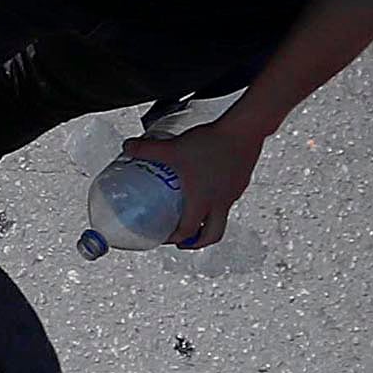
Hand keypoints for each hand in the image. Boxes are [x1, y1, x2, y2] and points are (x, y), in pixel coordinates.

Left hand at [119, 121, 262, 247]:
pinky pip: (228, 201)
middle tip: (183, 240)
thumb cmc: (212, 143)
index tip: (165, 238)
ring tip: (193, 214)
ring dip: (207, 222)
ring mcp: (233, 194)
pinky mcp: (241, 183)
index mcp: (202, 201)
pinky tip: (207, 189)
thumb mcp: (172, 148)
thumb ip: (147, 150)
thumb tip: (127, 148)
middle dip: (197, 242)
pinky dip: (216, 204)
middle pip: (212, 236)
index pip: (188, 231)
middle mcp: (220, 202)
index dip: (175, 239)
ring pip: (222, 218)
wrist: (244, 130)